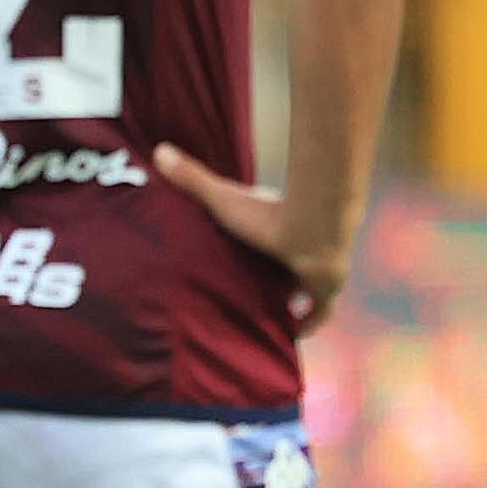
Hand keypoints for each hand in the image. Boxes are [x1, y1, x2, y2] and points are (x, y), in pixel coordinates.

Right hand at [157, 141, 353, 324]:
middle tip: (248, 295)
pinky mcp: (327, 290)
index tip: (239, 260)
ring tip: (264, 318)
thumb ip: (194, 178)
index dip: (253, 251)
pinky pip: (319, 313)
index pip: (263, 242)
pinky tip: (292, 336)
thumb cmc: (268, 214)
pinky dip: (308, 324)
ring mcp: (316, 270)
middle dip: (270, 279)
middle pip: (283, 267)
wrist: (313, 230)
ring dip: (289, 300)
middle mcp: (298, 250)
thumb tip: (159, 150)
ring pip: (304, 289)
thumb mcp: (224, 198)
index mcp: (279, 228)